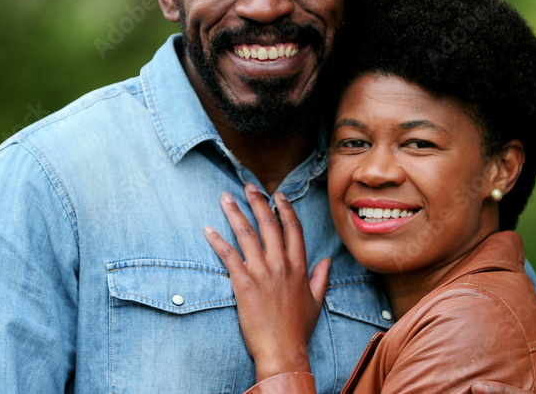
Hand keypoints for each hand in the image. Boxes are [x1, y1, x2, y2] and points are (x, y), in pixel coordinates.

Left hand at [203, 183, 330, 382]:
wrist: (282, 349)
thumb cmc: (298, 328)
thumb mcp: (316, 301)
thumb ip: (320, 278)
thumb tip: (326, 261)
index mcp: (299, 266)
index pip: (293, 229)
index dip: (284, 209)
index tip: (276, 196)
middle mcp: (281, 264)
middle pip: (269, 224)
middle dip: (258, 202)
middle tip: (248, 187)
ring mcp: (262, 272)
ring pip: (247, 234)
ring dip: (234, 213)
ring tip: (225, 198)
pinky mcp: (244, 283)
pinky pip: (228, 256)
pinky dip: (217, 240)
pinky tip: (208, 229)